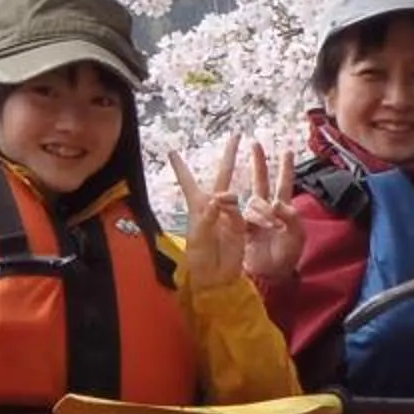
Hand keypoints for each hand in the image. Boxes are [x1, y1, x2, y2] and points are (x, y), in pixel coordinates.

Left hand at [169, 134, 263, 291]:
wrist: (215, 278)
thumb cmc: (199, 259)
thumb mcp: (197, 237)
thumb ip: (207, 216)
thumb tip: (221, 198)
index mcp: (197, 207)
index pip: (188, 182)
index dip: (181, 167)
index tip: (172, 151)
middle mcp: (213, 206)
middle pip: (222, 175)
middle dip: (230, 155)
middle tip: (237, 135)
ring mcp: (229, 214)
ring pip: (233, 191)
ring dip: (230, 191)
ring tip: (229, 191)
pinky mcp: (241, 224)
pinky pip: (239, 211)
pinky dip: (233, 211)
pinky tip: (227, 213)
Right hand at [237, 135, 303, 286]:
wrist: (269, 275)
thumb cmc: (286, 257)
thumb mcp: (296, 238)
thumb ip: (291, 218)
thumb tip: (277, 202)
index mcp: (283, 210)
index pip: (284, 184)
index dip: (285, 168)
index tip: (287, 151)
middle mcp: (267, 210)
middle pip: (262, 181)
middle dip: (259, 162)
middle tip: (255, 143)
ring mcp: (252, 218)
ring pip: (251, 201)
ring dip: (258, 212)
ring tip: (267, 224)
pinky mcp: (239, 227)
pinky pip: (237, 214)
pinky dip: (236, 212)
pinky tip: (235, 210)